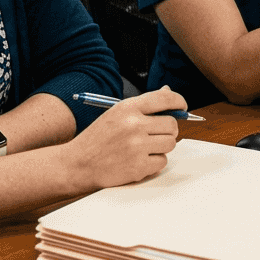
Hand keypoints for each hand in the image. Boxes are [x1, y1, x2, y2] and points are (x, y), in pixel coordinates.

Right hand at [63, 87, 184, 188]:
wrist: (78, 163)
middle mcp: (134, 125)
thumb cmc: (98, 138)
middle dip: (168, 130)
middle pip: (172, 124)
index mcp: (128, 108)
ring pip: (170, 143)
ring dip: (161, 147)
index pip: (165, 98)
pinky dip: (154, 162)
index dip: (179, 101)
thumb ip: (144, 105)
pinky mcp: (138, 167)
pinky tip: (138, 160)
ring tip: (144, 148)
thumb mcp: (116, 113)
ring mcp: (137, 147)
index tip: (182, 107)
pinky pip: (162, 162)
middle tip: (155, 134)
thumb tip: (168, 92)